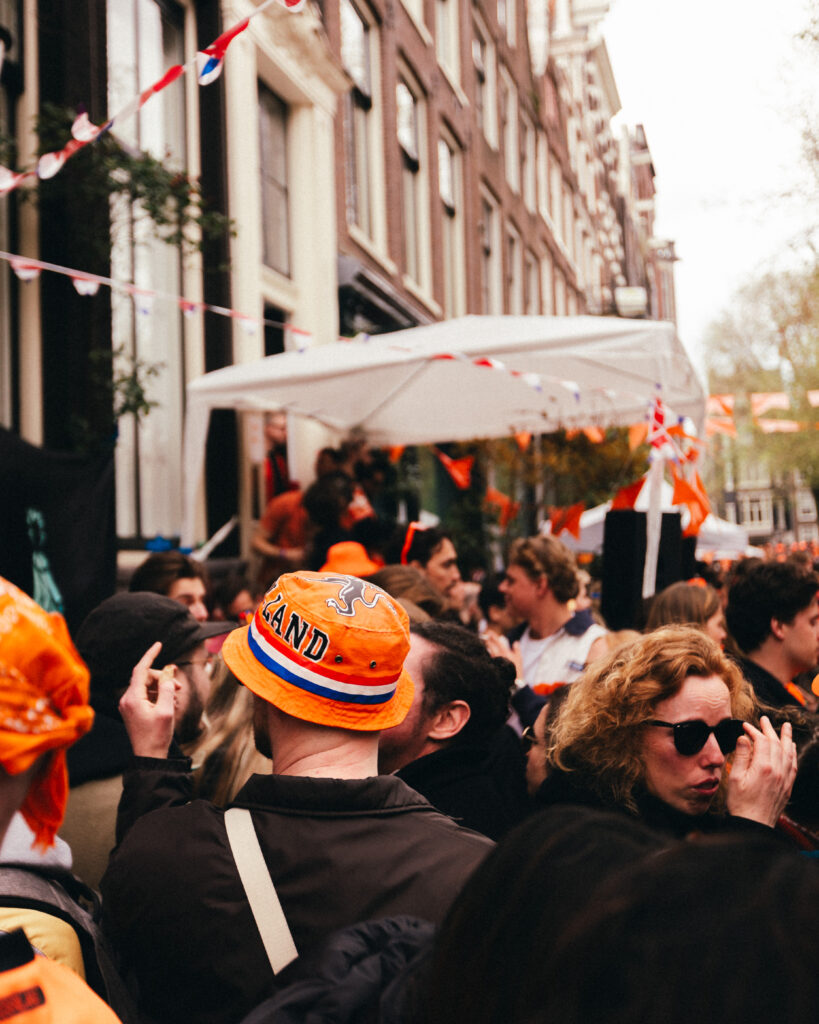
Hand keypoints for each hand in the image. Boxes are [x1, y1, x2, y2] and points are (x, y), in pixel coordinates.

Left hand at [119, 642, 175, 758]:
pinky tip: (170, 703)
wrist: (149, 757)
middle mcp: (127, 699)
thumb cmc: (157, 735)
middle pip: (146, 677)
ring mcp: (128, 705)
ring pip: (147, 686)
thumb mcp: (166, 710)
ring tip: (177, 698)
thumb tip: (168, 672)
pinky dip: (158, 695)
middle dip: (163, 678)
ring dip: (163, 687)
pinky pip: (145, 695)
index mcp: (132, 698)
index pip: (140, 669)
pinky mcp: (132, 710)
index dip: (150, 655)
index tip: (159, 644)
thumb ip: (168, 688)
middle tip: (180, 687)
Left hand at [482, 632, 524, 683]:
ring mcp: (495, 662)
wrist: (513, 683)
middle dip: (487, 640)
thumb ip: (517, 650)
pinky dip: (487, 655)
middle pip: (491, 646)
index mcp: (506, 653)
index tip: (489, 632)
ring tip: (483, 642)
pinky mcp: (493, 667)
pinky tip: (483, 653)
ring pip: (489, 652)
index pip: (498, 643)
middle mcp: (499, 657)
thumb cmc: (517, 670)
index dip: (494, 637)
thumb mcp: (519, 659)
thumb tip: (515, 642)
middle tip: (484, 635)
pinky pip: (488, 659)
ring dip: (486, 647)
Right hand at [725, 716, 797, 826]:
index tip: (745, 726)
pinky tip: (792, 749)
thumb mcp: (735, 777)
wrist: (754, 824)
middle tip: (764, 719)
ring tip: (786, 727)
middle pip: (776, 744)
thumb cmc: (741, 803)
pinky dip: (793, 754)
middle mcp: (777, 771)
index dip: (753, 731)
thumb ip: (741, 756)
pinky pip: (793, 765)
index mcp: (763, 767)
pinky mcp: (787, 786)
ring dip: (787, 738)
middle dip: (770, 729)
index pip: (761, 741)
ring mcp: (784, 778)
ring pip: (788, 753)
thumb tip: (743, 738)